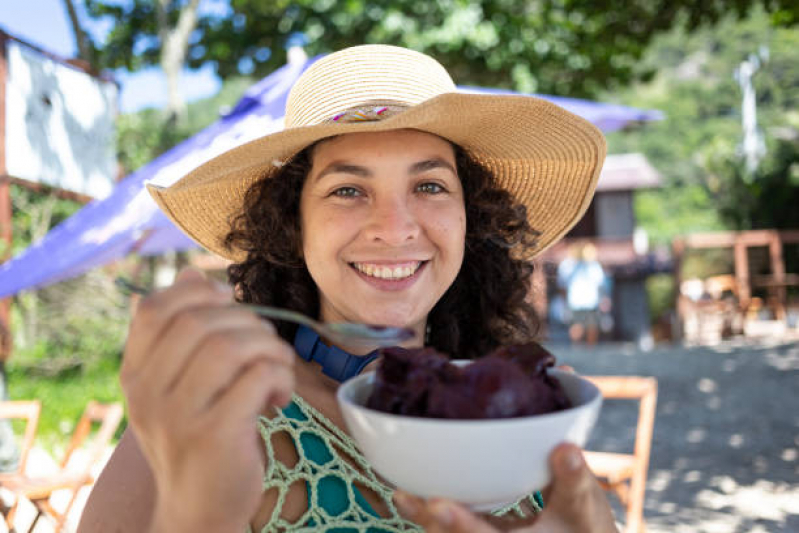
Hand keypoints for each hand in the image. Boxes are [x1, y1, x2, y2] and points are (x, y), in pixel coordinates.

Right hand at [121, 269, 295, 531]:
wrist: (197, 510)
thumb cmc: (196, 439)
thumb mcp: (175, 388)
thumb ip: (180, 334)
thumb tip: (192, 273)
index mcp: (135, 374)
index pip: (153, 308)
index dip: (199, 293)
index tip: (229, 306)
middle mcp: (147, 392)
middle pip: (202, 321)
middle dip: (249, 323)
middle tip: (265, 349)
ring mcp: (177, 415)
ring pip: (230, 345)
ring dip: (269, 348)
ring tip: (276, 371)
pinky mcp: (213, 435)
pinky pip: (258, 377)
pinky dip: (280, 377)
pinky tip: (278, 398)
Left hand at [393, 443, 616, 532]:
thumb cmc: (586, 531)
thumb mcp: (585, 508)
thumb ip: (574, 479)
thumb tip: (564, 447)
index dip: (460, 524)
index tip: (436, 504)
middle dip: (427, 520)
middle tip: (401, 495)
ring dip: (423, 517)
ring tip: (400, 493)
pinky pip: (449, 529)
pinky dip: (431, 513)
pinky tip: (414, 490)